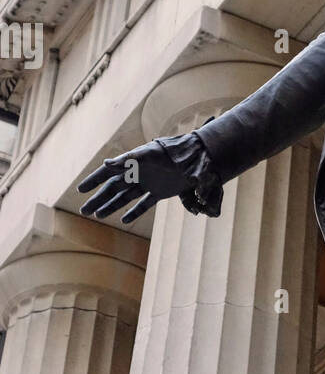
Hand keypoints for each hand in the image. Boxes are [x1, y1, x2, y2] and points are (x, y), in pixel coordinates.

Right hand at [78, 139, 192, 223]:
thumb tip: (106, 164)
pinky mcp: (160, 192)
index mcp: (132, 163)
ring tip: (97, 215)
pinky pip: (144, 204)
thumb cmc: (171, 152)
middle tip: (84, 211)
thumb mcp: (149, 155)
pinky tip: (123, 220)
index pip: (108, 173)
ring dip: (111, 206)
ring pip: (125, 197)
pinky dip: (134, 212)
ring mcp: (148, 184)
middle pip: (113, 189)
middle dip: (98, 199)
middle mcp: (138, 174)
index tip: (80, 190)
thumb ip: (128, 160)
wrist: (195, 158)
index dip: (94, 180)